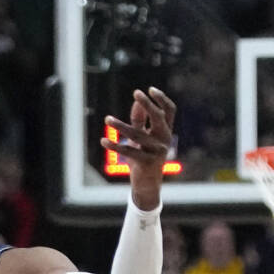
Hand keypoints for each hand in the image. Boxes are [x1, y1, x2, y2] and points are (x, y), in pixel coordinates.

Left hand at [102, 87, 175, 204]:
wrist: (147, 184)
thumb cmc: (144, 158)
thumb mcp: (142, 137)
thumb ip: (140, 120)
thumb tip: (137, 101)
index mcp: (165, 131)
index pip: (169, 111)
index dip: (161, 99)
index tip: (149, 89)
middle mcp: (164, 139)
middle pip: (158, 117)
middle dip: (148, 104)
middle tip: (136, 93)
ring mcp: (157, 151)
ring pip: (137, 134)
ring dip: (120, 126)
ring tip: (107, 119)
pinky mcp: (147, 162)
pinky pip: (129, 151)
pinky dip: (115, 146)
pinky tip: (103, 141)